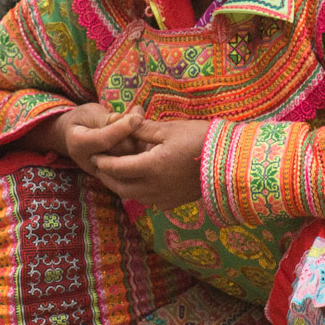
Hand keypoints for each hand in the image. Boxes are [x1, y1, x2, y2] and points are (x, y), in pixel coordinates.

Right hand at [53, 104, 144, 175]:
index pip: (103, 140)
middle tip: (138, 116)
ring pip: (129, 158)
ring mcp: (104, 171)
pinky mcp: (116, 174)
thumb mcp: (89, 113)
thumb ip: (104, 118)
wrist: (77, 135)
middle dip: (132, 134)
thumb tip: (120, 119)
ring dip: (139, 139)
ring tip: (138, 121)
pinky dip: (142, 146)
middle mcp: (90, 162)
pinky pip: (134, 163)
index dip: (122, 128)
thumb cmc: (83, 120)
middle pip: (119, 151)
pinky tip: (141, 133)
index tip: (137, 117)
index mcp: (78, 145)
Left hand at [92, 118, 211, 208]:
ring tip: (116, 173)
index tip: (94, 155)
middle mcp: (155, 188)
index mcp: (151, 167)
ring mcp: (165, 198)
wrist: (230, 160)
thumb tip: (122, 123)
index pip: (116, 168)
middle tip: (99, 166)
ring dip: (122, 185)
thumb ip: (141, 129)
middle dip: (106, 177)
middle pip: (120, 187)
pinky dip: (140, 192)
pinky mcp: (174, 202)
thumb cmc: (200, 139)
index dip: (102, 162)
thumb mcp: (168, 129)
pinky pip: (149, 200)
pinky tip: (141, 181)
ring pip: (133, 196)